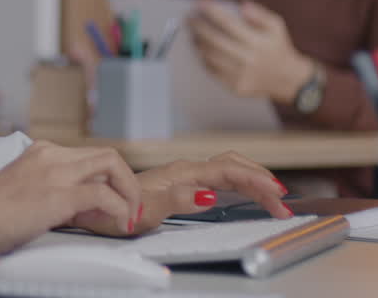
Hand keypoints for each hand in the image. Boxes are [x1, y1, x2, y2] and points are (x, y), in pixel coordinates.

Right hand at [0, 141, 141, 253]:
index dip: (110, 179)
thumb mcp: (29, 190)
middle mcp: (52, 154)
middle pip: (108, 155)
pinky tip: (118, 223)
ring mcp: (56, 171)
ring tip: (130, 214)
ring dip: (130, 191)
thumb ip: (58, 189)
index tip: (114, 201)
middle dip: (128, 181)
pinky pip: (104, 195)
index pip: (91, 156)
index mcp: (43, 151)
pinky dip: (119, 209)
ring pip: (112, 164)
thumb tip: (88, 205)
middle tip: (132, 205)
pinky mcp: (59, 194)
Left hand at [73, 151, 290, 234]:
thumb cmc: (117, 210)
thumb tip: (209, 194)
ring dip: (253, 182)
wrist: (94, 207)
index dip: (256, 181)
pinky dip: (239, 186)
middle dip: (261, 180)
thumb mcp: (148, 209)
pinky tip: (246, 196)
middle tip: (283, 202)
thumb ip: (179, 199)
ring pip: (228, 172)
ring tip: (274, 200)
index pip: (229, 171)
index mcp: (183, 173)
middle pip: (233, 167)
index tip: (277, 195)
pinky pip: (219, 180)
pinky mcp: (182, 186)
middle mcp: (186, 171)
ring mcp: (184, 177)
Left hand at [189, 0, 313, 101]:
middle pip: (215, 40)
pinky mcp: (235, 87)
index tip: (200, 2)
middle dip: (198, 26)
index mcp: (258, 42)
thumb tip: (241, 5)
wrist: (288, 79)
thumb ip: (259, 14)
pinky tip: (201, 50)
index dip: (211, 11)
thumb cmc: (277, 48)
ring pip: (211, 56)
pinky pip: (213, 71)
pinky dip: (204, 59)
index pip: (228, 23)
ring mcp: (241, 75)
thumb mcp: (276, 26)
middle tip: (189, 17)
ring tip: (193, 33)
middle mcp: (248, 59)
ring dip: (198, 43)